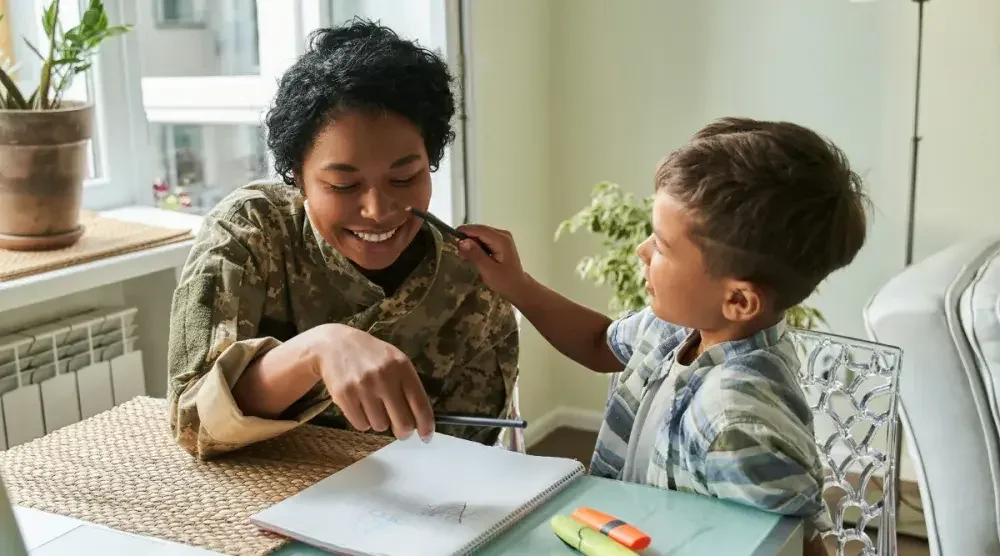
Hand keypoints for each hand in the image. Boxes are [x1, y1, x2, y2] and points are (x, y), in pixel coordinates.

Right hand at [303, 324, 434, 440]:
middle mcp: (384, 378)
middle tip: (400, 430)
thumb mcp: (396, 362)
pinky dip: (363, 421)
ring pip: (380, 426)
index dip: (426, 426)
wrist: (335, 345)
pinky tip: (360, 405)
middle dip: (403, 431)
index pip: (420, 405)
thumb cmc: (372, 356)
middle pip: (402, 423)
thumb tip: (420, 420)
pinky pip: (361, 424)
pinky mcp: (344, 395)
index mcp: (402, 368)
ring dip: (380, 422)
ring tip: (374, 405)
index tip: (426, 436)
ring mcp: (363, 387)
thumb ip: (409, 387)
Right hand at [455, 224, 529, 301]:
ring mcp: (502, 238)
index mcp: (501, 240)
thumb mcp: (488, 270)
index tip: (450, 236)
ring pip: (481, 234)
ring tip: (462, 255)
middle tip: (456, 250)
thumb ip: (476, 255)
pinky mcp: (500, 242)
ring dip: (471, 242)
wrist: (518, 287)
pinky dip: (476, 245)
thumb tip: (463, 242)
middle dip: (467, 238)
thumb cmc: (504, 281)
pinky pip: (484, 239)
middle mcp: (502, 234)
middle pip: (480, 230)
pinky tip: (471, 255)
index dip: (465, 231)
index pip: (479, 230)